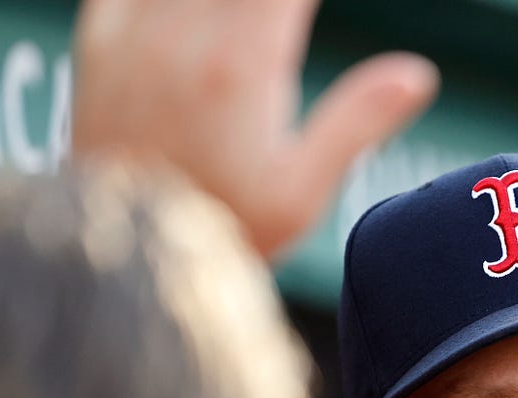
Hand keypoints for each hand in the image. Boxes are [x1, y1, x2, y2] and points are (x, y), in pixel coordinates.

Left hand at [70, 0, 439, 258]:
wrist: (119, 253)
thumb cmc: (221, 229)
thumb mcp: (301, 193)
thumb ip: (357, 123)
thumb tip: (417, 75)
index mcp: (239, 64)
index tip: (316, 9)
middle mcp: (181, 34)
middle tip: (293, 15)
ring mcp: (135, 32)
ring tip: (261, 15)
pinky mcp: (100, 39)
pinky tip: (203, 10)